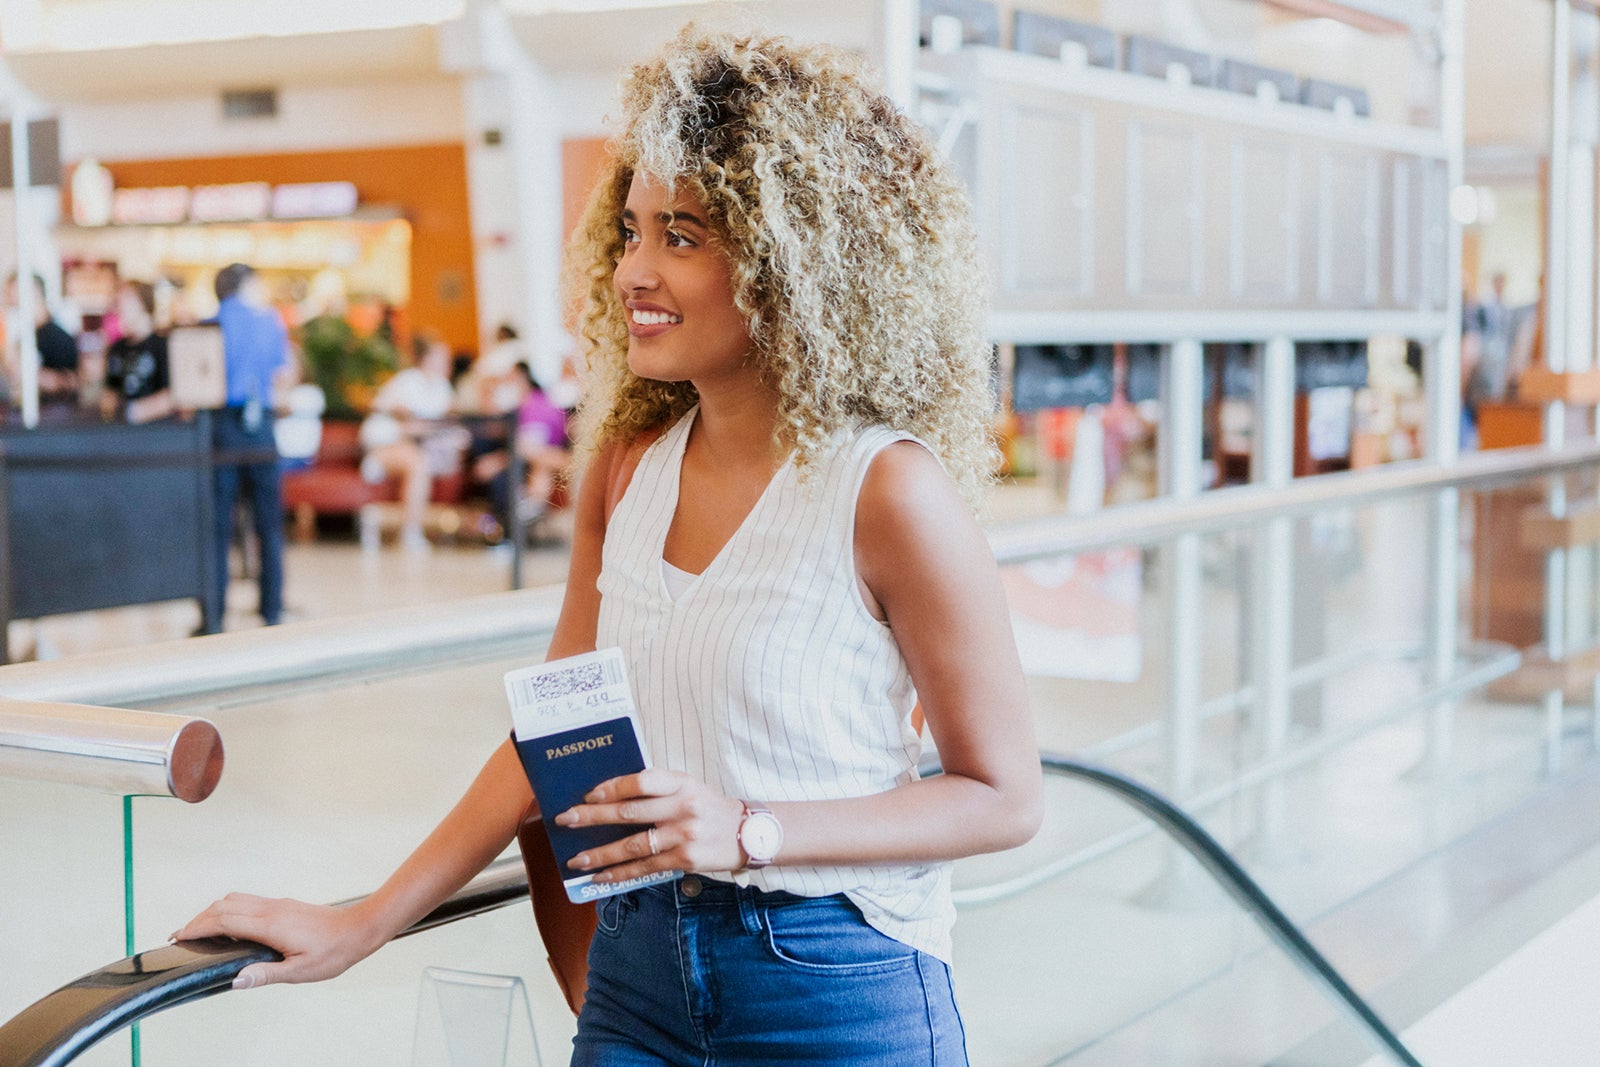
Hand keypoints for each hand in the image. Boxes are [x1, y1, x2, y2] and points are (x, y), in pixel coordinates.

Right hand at [170, 894, 383, 990]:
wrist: (359, 929)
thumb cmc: (334, 952)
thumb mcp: (300, 971)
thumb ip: (265, 975)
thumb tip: (236, 980)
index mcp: (270, 925)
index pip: (223, 920)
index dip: (197, 927)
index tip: (178, 937)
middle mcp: (271, 909)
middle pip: (223, 906)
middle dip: (198, 919)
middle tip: (181, 936)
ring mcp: (277, 904)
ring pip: (235, 899)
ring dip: (213, 912)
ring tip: (200, 931)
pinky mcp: (284, 905)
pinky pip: (248, 902)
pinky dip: (230, 910)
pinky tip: (230, 927)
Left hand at [554, 769, 745, 882]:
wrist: (746, 832)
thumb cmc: (708, 807)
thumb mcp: (688, 787)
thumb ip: (656, 789)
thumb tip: (609, 796)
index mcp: (681, 782)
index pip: (643, 781)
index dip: (613, 787)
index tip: (589, 794)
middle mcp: (683, 807)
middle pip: (630, 812)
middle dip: (593, 817)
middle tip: (567, 820)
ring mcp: (684, 835)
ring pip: (633, 845)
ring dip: (601, 853)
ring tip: (576, 859)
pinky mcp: (685, 859)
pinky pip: (646, 867)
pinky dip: (620, 873)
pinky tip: (601, 876)